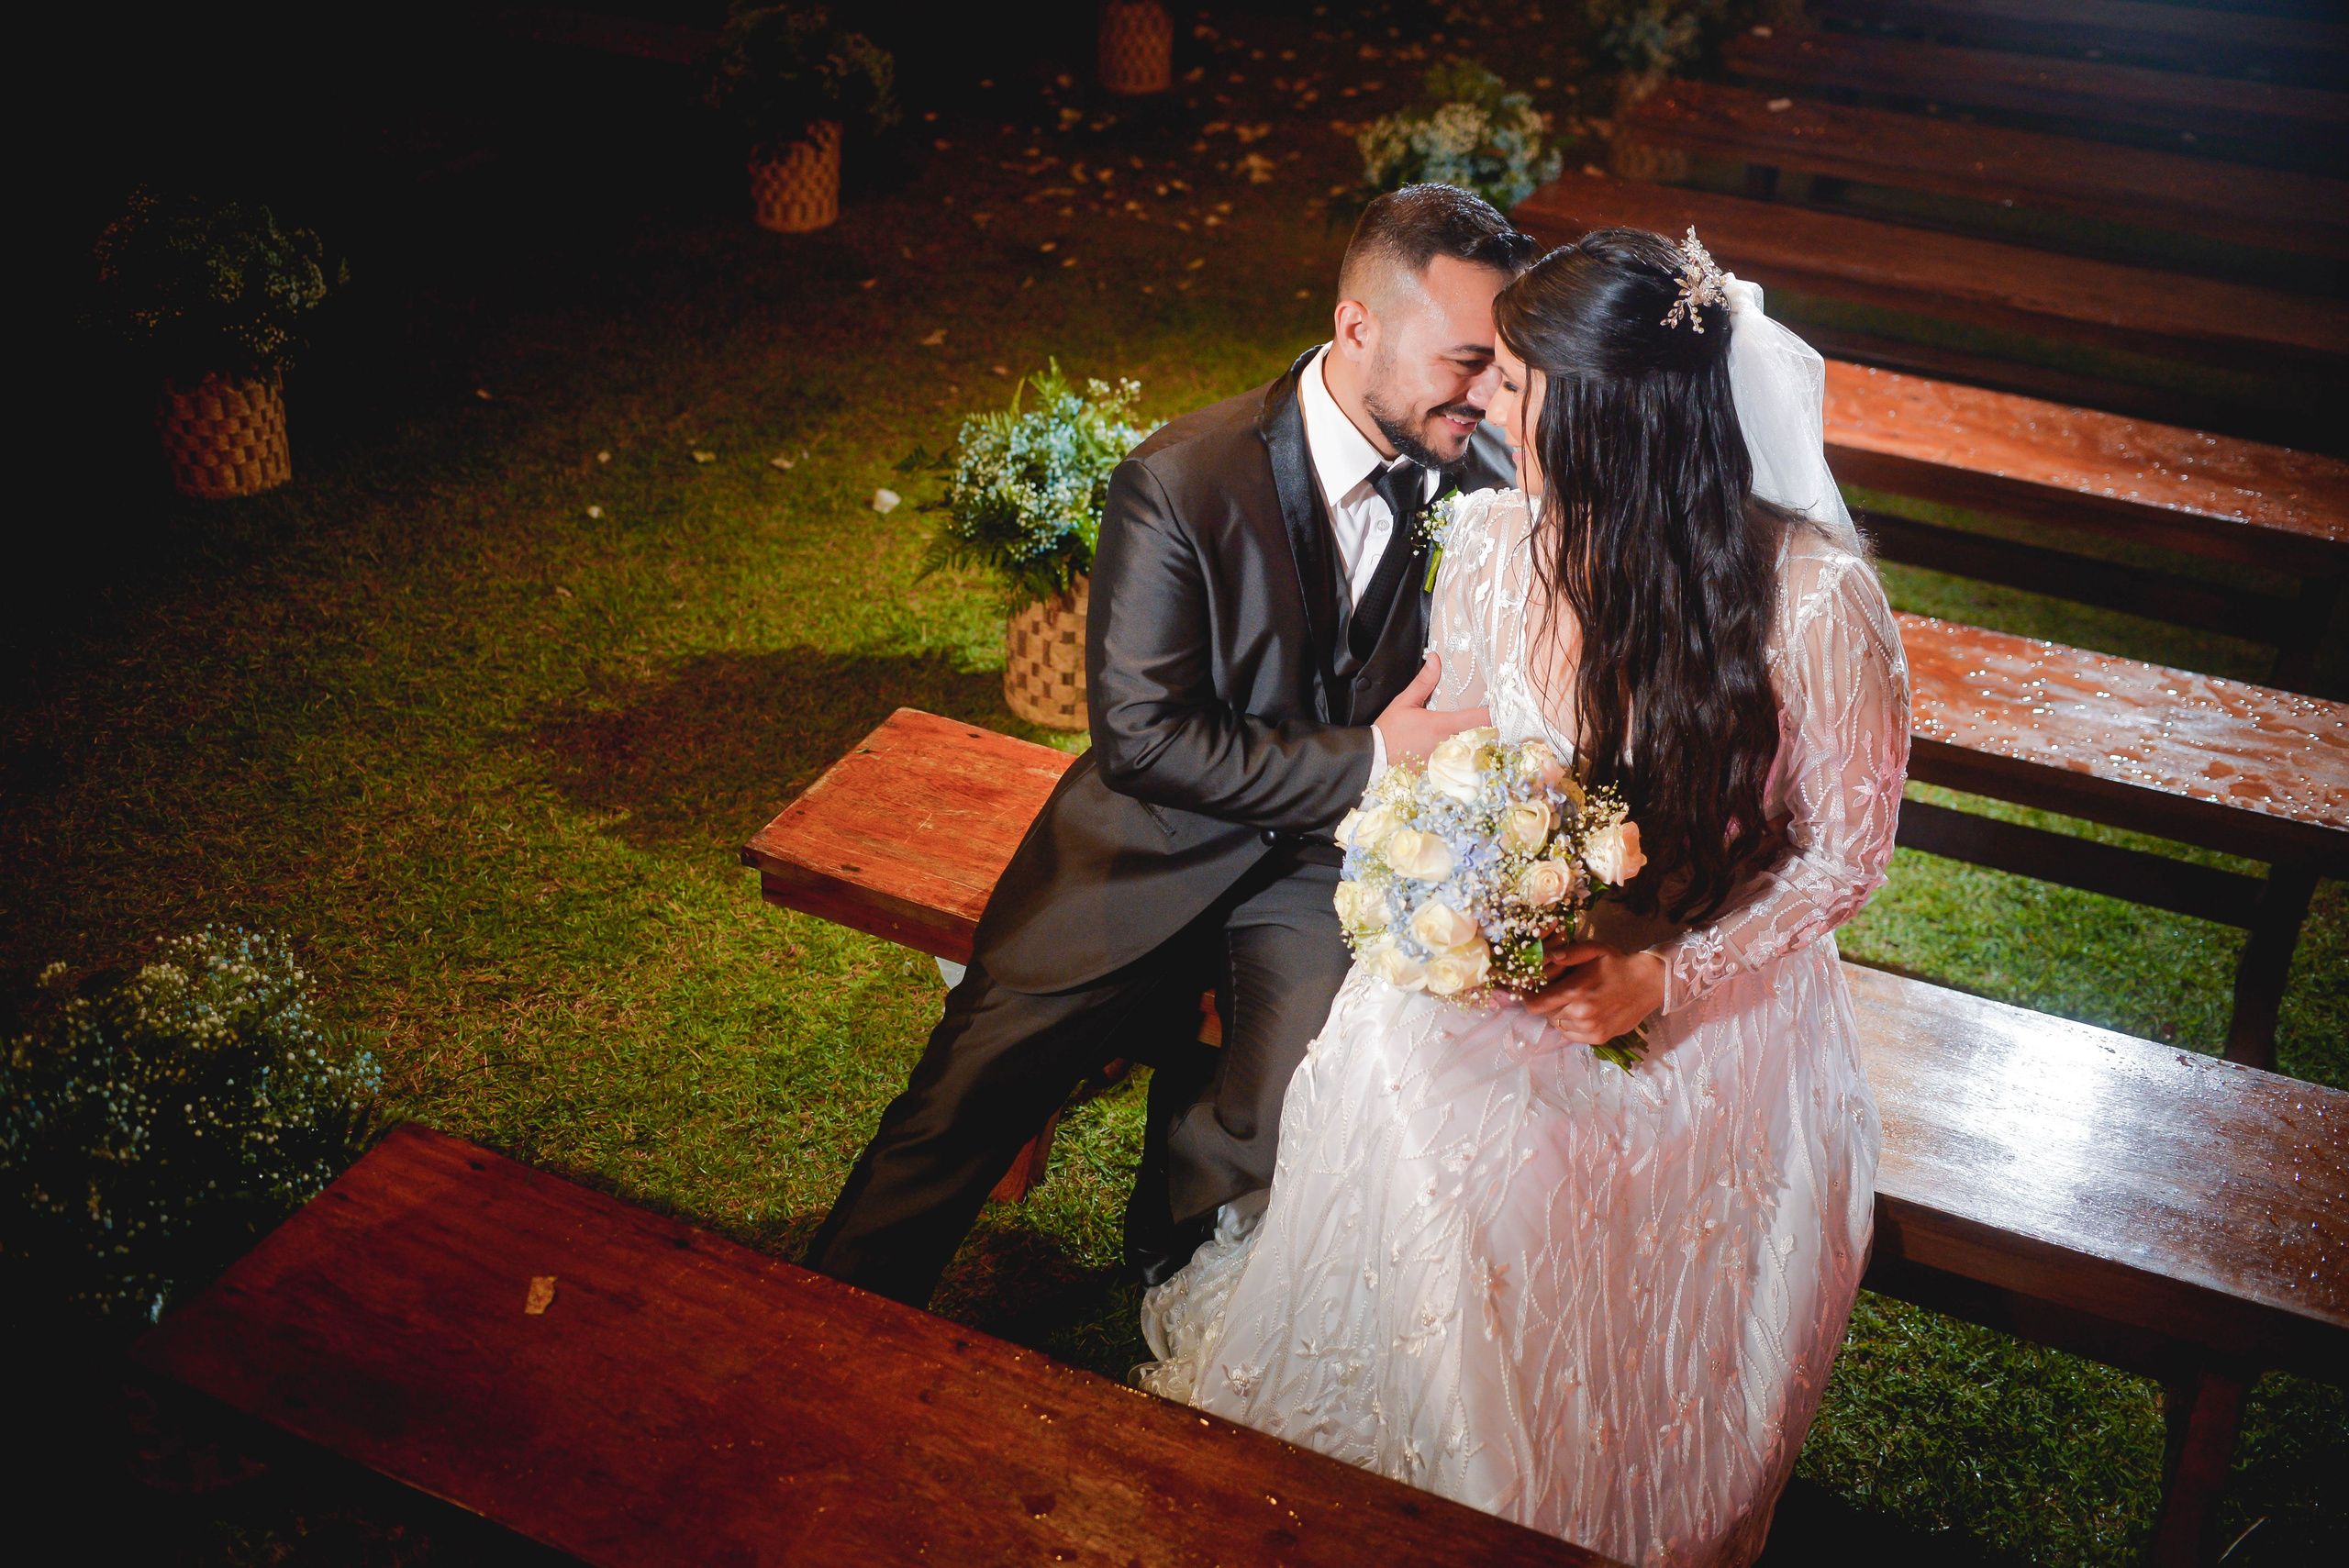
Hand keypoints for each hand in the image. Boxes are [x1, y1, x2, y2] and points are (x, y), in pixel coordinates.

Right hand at [1373, 654, 1490, 763]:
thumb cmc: (1389, 733)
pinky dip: (1469, 761)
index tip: (1500, 707)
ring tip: (1486, 738)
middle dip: (1492, 730)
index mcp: (1443, 725)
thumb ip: (1423, 682)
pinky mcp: (1443, 773)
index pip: (1481, 718)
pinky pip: (1463, 767)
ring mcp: (1448, 762)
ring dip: (1482, 746)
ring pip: (1477, 754)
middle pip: (1485, 738)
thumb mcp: (1404, 703)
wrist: (1374, 759)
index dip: (1495, 712)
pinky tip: (1468, 756)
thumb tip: (1435, 660)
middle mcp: (1450, 745)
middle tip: (1497, 722)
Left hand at [1524, 941, 1665, 1043]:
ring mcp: (1590, 1029)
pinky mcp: (1598, 1038)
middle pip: (1545, 1014)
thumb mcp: (1593, 950)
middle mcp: (1581, 1014)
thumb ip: (1567, 953)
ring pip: (1557, 1025)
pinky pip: (1571, 1034)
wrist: (1648, 983)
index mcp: (1576, 992)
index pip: (1535, 1003)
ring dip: (1558, 1014)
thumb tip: (1547, 957)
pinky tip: (1580, 1012)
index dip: (1527, 996)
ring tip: (1570, 1000)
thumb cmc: (1618, 964)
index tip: (1530, 989)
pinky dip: (1570, 1024)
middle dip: (1545, 1002)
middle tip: (1554, 991)